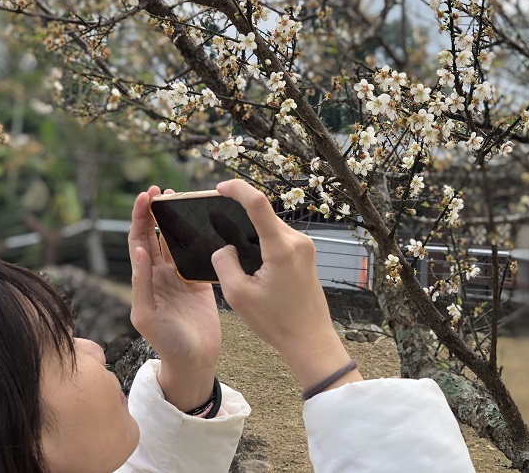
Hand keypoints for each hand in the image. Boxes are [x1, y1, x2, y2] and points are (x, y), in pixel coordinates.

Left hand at [128, 186, 221, 410]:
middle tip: (161, 189)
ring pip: (176, 240)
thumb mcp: (146, 314)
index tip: (145, 196)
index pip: (139, 240)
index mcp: (145, 279)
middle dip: (156, 211)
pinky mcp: (199, 281)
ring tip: (179, 197)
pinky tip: (203, 222)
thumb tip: (139, 249)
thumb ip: (141, 282)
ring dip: (176, 219)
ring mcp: (180, 277)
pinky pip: (196, 253)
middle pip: (155, 234)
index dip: (140, 217)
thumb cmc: (166, 342)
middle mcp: (160, 274)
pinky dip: (198, 236)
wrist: (195, 361)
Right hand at [211, 179, 362, 393]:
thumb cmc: (276, 321)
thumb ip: (224, 263)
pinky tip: (253, 261)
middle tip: (218, 222)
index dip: (238, 189)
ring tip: (236, 249)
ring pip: (271, 227)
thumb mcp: (238, 295)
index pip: (259, 203)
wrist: (310, 339)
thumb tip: (225, 248)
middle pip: (264, 215)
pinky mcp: (307, 255)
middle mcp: (297, 241)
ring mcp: (305, 247)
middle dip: (241, 215)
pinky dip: (264, 242)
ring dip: (252, 231)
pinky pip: (280, 238)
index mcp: (281, 248)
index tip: (220, 187)